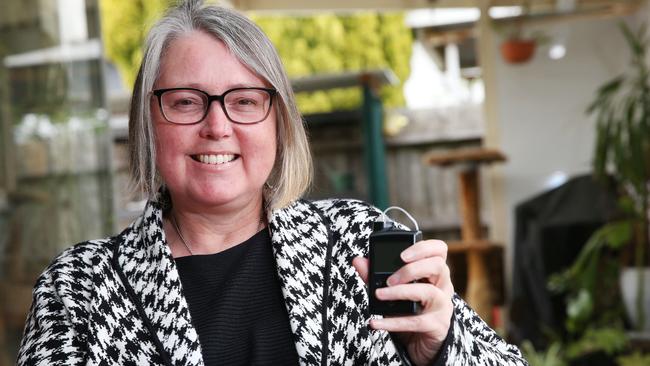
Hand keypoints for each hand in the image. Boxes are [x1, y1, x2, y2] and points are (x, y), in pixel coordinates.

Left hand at [352, 239, 453, 365]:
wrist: (421, 342)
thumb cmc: (409, 310)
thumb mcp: (392, 290)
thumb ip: (375, 275)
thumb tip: (358, 261)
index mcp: (433, 272)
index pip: (439, 250)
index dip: (423, 248)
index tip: (402, 255)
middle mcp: (443, 285)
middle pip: (438, 266)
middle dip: (411, 269)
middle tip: (389, 279)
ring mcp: (442, 305)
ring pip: (428, 291)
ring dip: (401, 292)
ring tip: (380, 294)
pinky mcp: (437, 325)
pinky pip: (416, 322)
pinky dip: (393, 322)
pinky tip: (376, 322)